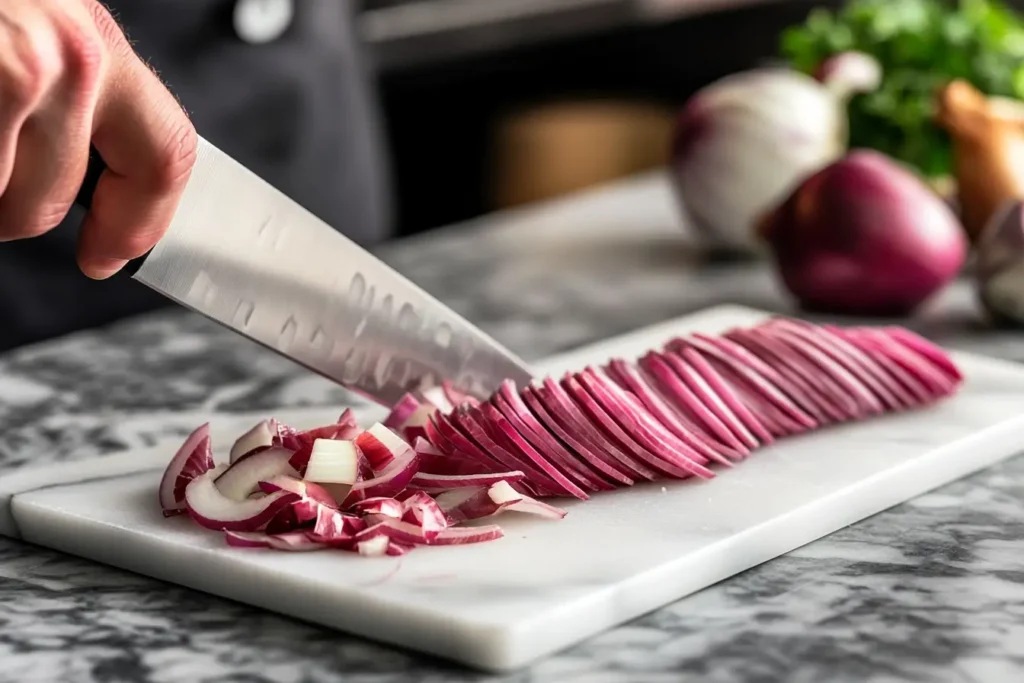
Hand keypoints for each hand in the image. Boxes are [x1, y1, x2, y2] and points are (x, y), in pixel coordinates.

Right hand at [0, 0, 197, 277]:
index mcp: (90, 42)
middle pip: (50, 204)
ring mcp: (14, 71)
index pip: (166, 153)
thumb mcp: (25, 29)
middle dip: (3, 211)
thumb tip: (82, 181)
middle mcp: (65, 56)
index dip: (140, 220)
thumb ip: (66, 96)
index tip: (110, 252)